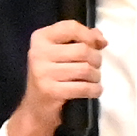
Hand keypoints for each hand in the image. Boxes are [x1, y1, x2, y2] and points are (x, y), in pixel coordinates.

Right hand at [6, 20, 105, 135]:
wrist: (36, 108)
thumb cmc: (52, 77)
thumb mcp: (60, 54)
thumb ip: (80, 40)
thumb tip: (100, 38)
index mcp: (40, 38)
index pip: (70, 27)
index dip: (89, 35)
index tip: (98, 44)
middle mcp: (38, 53)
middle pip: (82, 49)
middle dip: (96, 59)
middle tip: (95, 67)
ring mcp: (42, 72)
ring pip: (85, 69)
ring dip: (96, 76)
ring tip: (93, 80)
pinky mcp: (50, 91)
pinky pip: (83, 87)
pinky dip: (94, 90)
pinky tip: (94, 91)